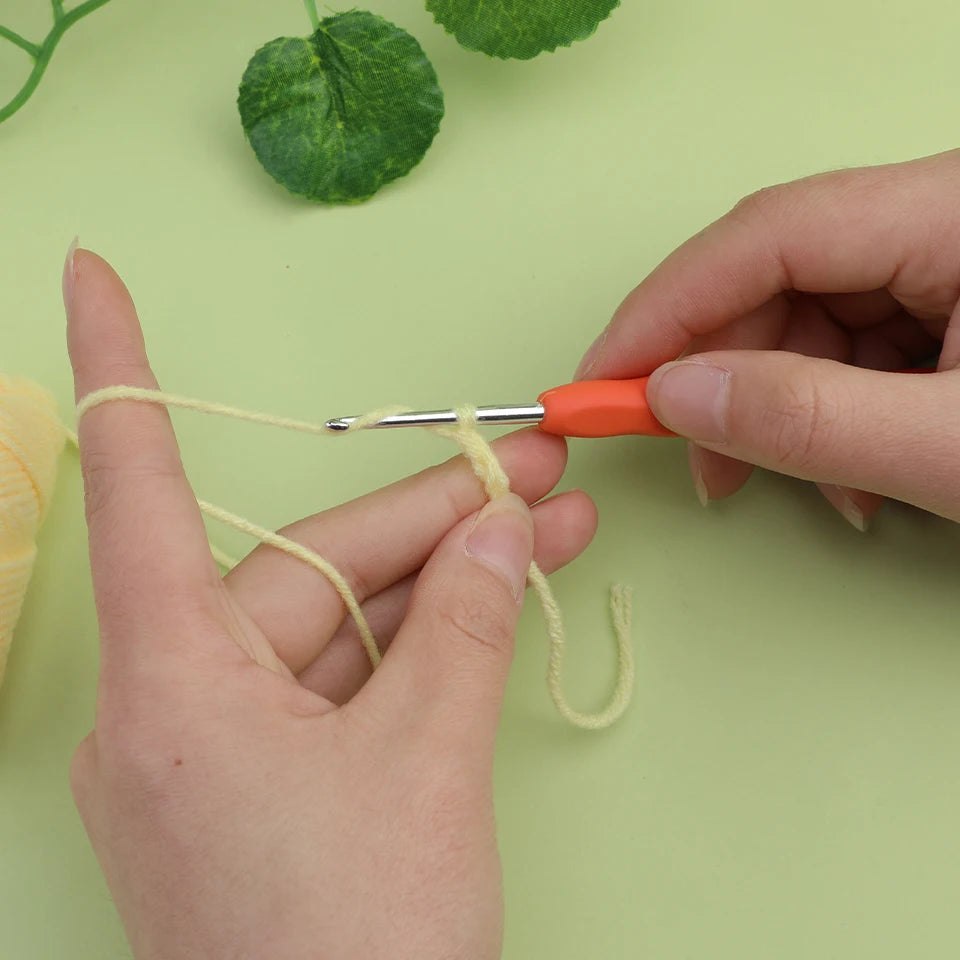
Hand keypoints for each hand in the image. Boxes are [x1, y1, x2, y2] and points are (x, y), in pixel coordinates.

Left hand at [66, 250, 596, 959]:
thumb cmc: (357, 946)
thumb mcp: (426, 763)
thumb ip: (465, 625)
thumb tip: (503, 530)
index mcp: (174, 679)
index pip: (137, 483)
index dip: (115, 364)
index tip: (88, 269)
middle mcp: (179, 701)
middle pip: (308, 565)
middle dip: (429, 517)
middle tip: (530, 474)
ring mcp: (226, 747)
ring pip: (344, 625)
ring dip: (448, 581)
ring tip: (551, 533)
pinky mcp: (272, 786)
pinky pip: (350, 684)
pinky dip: (425, 645)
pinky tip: (502, 604)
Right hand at [577, 149, 959, 526]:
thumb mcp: (945, 446)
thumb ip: (807, 416)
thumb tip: (675, 395)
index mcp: (948, 212)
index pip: (767, 235)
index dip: (668, 309)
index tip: (601, 380)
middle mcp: (933, 218)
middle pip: (776, 278)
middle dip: (719, 376)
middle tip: (679, 451)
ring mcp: (938, 259)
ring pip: (802, 320)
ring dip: (770, 409)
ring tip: (772, 480)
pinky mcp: (940, 303)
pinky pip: (843, 347)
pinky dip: (819, 413)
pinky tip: (841, 471)